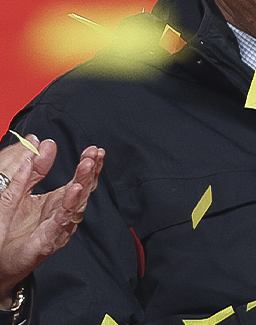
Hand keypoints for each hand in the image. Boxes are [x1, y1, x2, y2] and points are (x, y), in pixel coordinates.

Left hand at [0, 136, 101, 288]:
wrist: (1, 263)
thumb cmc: (9, 233)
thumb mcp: (17, 193)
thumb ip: (32, 170)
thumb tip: (46, 144)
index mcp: (56, 202)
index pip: (79, 180)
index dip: (88, 165)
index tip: (94, 150)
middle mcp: (62, 213)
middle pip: (82, 189)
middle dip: (91, 170)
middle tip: (95, 154)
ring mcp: (58, 227)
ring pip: (76, 203)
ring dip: (83, 183)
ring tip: (87, 165)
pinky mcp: (49, 240)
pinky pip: (61, 220)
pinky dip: (69, 205)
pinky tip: (74, 190)